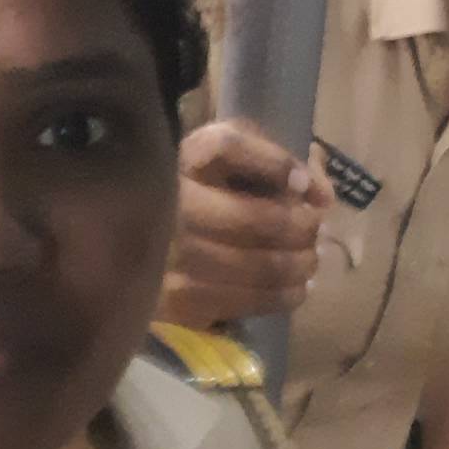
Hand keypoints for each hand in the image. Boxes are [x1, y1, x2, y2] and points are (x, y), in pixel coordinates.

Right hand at [159, 119, 333, 330]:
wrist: (127, 242)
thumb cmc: (192, 189)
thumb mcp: (221, 155)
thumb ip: (270, 155)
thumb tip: (321, 192)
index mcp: (178, 159)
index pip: (228, 146)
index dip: (276, 162)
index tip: (303, 184)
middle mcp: (171, 204)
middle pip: (257, 218)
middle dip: (302, 227)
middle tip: (316, 230)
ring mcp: (170, 258)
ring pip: (258, 265)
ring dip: (299, 264)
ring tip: (309, 259)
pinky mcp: (176, 300)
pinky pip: (245, 301)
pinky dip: (283, 295)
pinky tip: (296, 287)